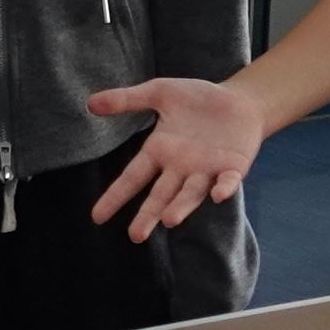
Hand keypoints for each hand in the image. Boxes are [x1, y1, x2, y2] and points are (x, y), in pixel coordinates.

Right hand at [82, 74, 261, 240]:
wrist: (241, 100)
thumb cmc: (198, 98)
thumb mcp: (159, 93)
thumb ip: (126, 100)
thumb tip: (89, 103)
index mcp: (160, 152)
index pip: (132, 178)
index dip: (115, 196)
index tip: (97, 217)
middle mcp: (180, 168)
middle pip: (160, 195)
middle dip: (148, 215)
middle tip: (136, 236)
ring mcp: (207, 170)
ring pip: (191, 193)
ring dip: (181, 206)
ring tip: (169, 220)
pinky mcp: (232, 167)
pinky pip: (227, 181)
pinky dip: (223, 188)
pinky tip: (217, 195)